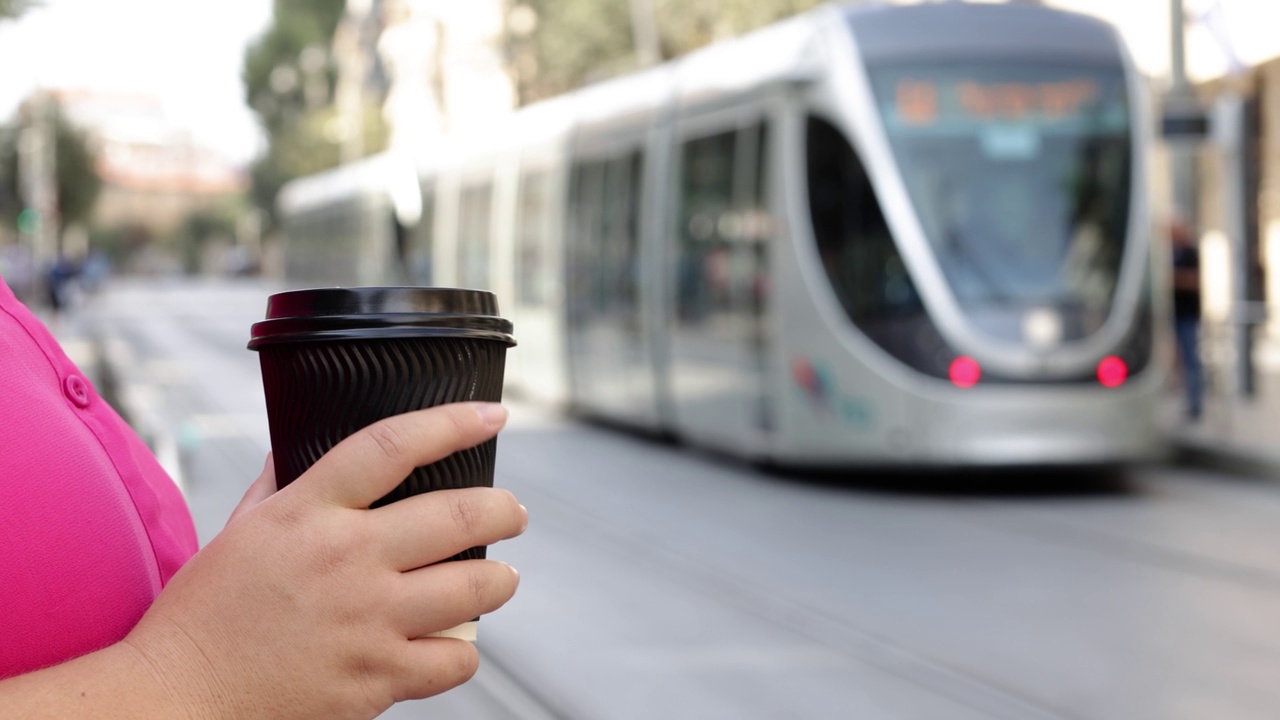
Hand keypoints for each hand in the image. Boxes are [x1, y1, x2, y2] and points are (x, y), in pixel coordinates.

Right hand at [123, 402, 525, 719]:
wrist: (178, 700)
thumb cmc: (205, 613)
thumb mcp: (240, 530)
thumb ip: (279, 484)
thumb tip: (296, 442)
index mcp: (308, 511)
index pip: (394, 445)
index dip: (455, 422)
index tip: (494, 416)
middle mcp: (346, 559)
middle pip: (459, 515)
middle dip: (504, 509)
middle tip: (513, 513)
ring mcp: (367, 621)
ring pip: (475, 587)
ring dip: (501, 579)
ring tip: (501, 577)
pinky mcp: (376, 679)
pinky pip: (456, 660)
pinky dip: (464, 651)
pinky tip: (456, 642)